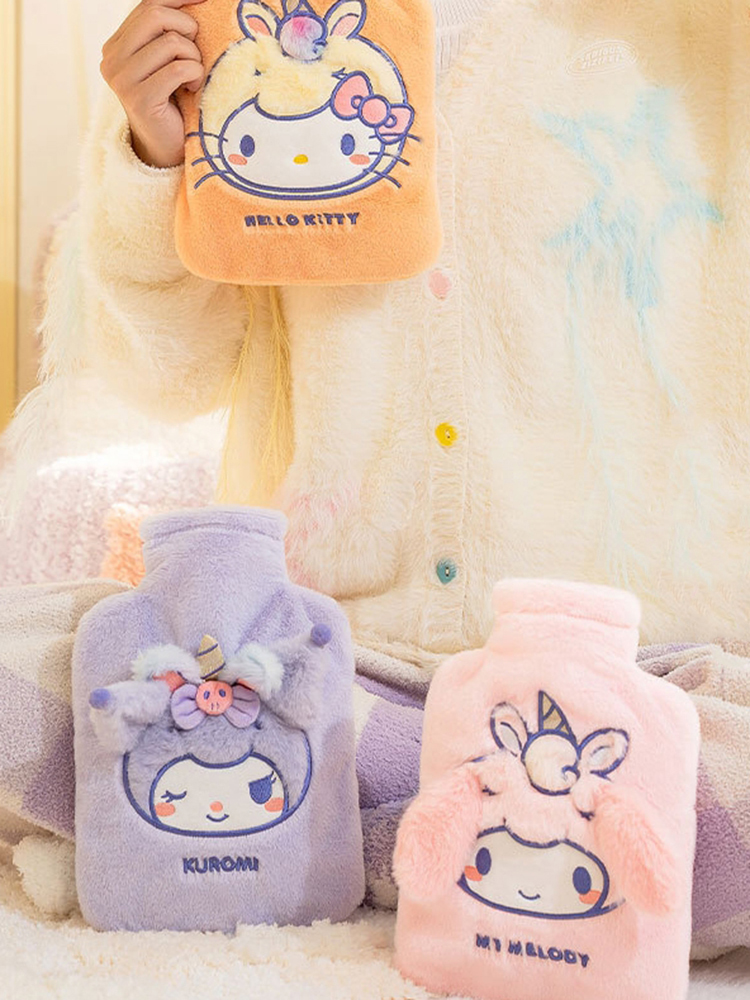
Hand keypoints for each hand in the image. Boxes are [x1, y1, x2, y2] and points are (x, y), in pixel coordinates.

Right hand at [100, 0, 206, 167]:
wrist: (165, 147)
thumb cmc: (172, 101)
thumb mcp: (165, 61)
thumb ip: (166, 33)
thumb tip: (195, 1)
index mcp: (115, 45)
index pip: (147, 5)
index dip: (178, 0)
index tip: (203, 1)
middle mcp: (111, 59)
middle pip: (156, 15)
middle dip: (186, 28)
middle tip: (195, 53)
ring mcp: (122, 79)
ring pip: (171, 42)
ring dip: (193, 58)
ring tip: (193, 77)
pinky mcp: (139, 98)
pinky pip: (179, 69)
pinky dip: (195, 76)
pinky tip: (192, 89)